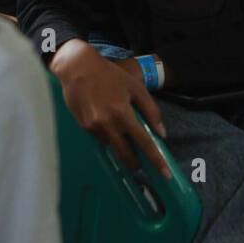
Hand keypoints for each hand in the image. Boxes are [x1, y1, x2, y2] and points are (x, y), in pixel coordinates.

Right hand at [50, 40, 169, 176]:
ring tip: (127, 142)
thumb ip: (151, 111)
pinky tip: (111, 128)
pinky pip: (102, 140)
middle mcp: (107, 124)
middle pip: (125, 155)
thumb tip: (161, 133)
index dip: (156, 160)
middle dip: (136, 164)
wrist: (78, 68)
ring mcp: (93, 127)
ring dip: (122, 149)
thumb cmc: (110, 75)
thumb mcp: (136, 88)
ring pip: (113, 148)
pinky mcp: (84, 127)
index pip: (144, 143)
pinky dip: (110, 139)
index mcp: (123, 114)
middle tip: (142, 166)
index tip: (165, 174)